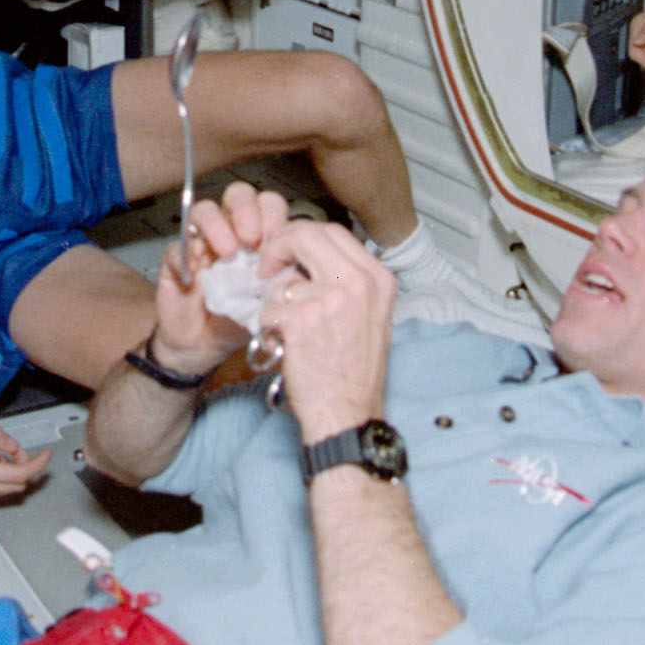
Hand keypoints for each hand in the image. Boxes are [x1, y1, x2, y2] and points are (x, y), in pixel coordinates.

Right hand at [153, 179, 278, 366]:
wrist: (206, 345)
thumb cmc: (241, 318)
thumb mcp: (269, 300)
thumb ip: (283, 280)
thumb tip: (298, 270)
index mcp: (258, 235)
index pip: (269, 205)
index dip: (274, 215)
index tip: (278, 241)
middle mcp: (230, 231)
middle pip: (237, 194)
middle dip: (246, 209)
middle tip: (251, 236)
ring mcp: (201, 242)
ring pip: (204, 210)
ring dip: (218, 225)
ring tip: (228, 251)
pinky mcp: (175, 259)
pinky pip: (178, 244)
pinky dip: (188, 253)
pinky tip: (198, 272)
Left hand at [251, 218, 397, 438]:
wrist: (347, 413)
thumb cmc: (354, 372)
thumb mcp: (369, 315)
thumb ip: (344, 281)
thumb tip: (305, 259)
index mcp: (378, 279)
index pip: (333, 231)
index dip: (301, 235)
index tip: (286, 250)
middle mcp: (359, 283)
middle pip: (306, 235)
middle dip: (278, 246)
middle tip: (266, 266)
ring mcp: (331, 300)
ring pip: (283, 277)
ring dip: (275, 301)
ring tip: (285, 325)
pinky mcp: (303, 321)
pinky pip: (269, 308)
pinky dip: (268, 327)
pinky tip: (284, 344)